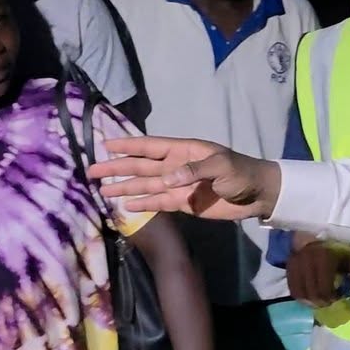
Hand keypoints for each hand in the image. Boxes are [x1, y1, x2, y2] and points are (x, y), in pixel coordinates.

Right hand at [89, 136, 280, 219]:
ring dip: (124, 187)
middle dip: (117, 168)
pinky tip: (125, 205)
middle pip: (141, 166)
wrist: (257, 194)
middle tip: (92, 170)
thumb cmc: (241, 172)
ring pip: (145, 185)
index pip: (149, 146)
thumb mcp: (220, 166)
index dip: (128, 146)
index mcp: (183, 150)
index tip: (105, 144)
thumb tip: (165, 180)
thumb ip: (192, 171)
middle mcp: (175, 166)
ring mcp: (177, 186)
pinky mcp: (183, 203)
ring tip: (102, 190)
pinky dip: (142, 204)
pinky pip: (158, 203)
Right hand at [288, 240, 349, 306]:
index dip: (331, 298)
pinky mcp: (289, 268)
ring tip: (318, 301)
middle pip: (312, 293)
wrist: (316, 238)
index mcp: (326, 259)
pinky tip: (308, 297)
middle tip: (328, 302)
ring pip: (301, 293)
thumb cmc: (336, 251)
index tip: (337, 298)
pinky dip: (300, 297)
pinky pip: (293, 289)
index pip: (325, 288)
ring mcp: (297, 265)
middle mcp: (309, 262)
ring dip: (310, 302)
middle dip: (321, 302)